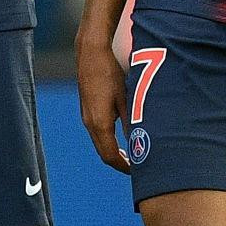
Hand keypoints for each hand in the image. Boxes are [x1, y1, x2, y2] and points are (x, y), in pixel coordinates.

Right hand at [77, 43, 130, 173]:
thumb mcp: (125, 97)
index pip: (110, 155)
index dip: (124, 167)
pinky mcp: (87, 109)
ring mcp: (86, 116)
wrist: (90, 53)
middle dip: (120, 163)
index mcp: (99, 122)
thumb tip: (138, 141)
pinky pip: (98, 133)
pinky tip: (122, 138)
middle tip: (138, 169)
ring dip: (114, 152)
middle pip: (104, 153)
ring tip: (133, 156)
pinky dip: (109, 141)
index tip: (138, 172)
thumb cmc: (109, 72)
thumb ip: (130, 121)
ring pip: (100, 143)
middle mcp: (89, 122)